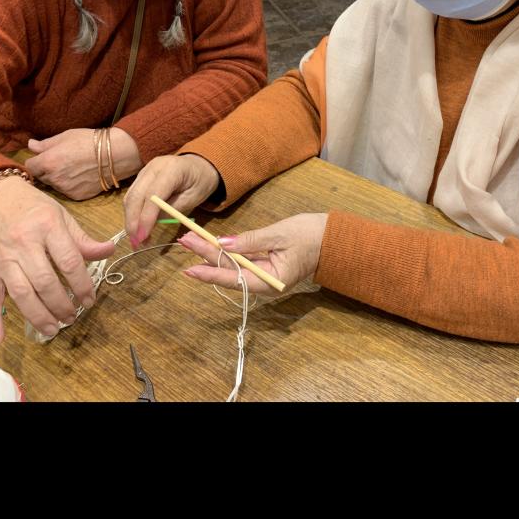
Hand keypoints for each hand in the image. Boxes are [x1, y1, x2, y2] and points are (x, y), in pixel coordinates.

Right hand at [0, 176, 115, 345]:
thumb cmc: (31, 207)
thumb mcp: (60, 216)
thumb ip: (82, 239)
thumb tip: (109, 250)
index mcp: (47, 227)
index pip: (69, 261)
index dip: (82, 285)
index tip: (90, 300)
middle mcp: (23, 243)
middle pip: (45, 282)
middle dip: (61, 305)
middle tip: (72, 317)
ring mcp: (2, 258)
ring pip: (21, 293)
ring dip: (38, 315)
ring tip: (53, 329)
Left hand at [25, 127, 142, 199]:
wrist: (116, 154)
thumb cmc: (90, 141)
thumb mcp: (65, 137)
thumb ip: (45, 144)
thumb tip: (30, 145)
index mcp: (47, 162)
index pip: (29, 167)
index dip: (35, 161)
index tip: (43, 158)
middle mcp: (54, 178)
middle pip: (41, 177)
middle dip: (46, 171)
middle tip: (61, 162)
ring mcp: (65, 189)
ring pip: (54, 185)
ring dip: (58, 179)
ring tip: (73, 169)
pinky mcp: (77, 196)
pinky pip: (68, 192)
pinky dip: (71, 186)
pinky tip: (81, 176)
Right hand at [122, 154, 221, 248]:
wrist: (199, 165)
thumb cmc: (200, 181)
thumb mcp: (194, 197)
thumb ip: (173, 209)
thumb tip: (151, 224)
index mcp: (171, 169)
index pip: (153, 194)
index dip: (146, 217)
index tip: (143, 237)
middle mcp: (153, 167)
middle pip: (136, 195)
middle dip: (133, 221)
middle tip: (136, 243)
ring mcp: (144, 171)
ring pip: (130, 197)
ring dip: (131, 220)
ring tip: (138, 240)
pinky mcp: (141, 178)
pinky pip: (132, 197)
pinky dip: (133, 214)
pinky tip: (138, 228)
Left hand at [177, 213, 328, 294]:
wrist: (333, 238)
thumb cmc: (311, 236)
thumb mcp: (279, 234)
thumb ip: (250, 240)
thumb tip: (223, 244)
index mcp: (270, 281)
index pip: (234, 277)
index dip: (210, 272)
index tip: (189, 268)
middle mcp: (264, 283)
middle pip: (230, 271)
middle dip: (206, 256)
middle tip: (185, 241)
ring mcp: (264, 275)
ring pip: (233, 266)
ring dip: (213, 253)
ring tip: (191, 241)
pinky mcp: (265, 266)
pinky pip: (242, 261)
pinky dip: (227, 252)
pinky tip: (211, 244)